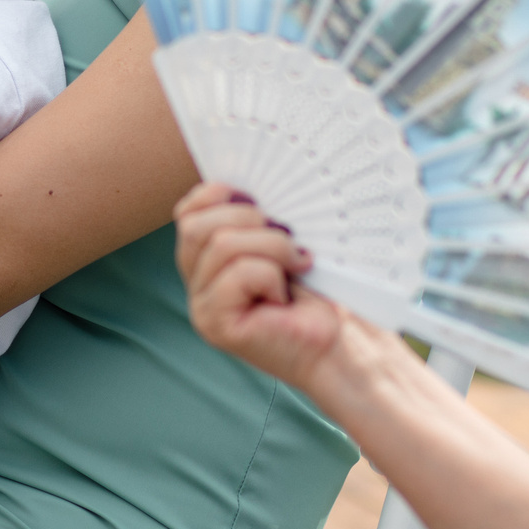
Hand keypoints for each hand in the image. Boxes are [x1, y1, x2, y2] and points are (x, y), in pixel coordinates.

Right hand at [173, 183, 350, 391]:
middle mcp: (196, 283)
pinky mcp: (216, 325)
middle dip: (248, 218)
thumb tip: (250, 184)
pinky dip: (272, 276)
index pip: (186, 213)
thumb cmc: (319, 293)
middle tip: (287, 237)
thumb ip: (256, 218)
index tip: (259, 197)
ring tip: (297, 265)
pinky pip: (239, 274)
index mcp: (206, 259)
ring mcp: (201, 307)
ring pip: (222, 245)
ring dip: (272, 247)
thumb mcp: (283, 242)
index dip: (216, 194)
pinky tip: (286, 297)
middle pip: (196, 226)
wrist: (341, 343)